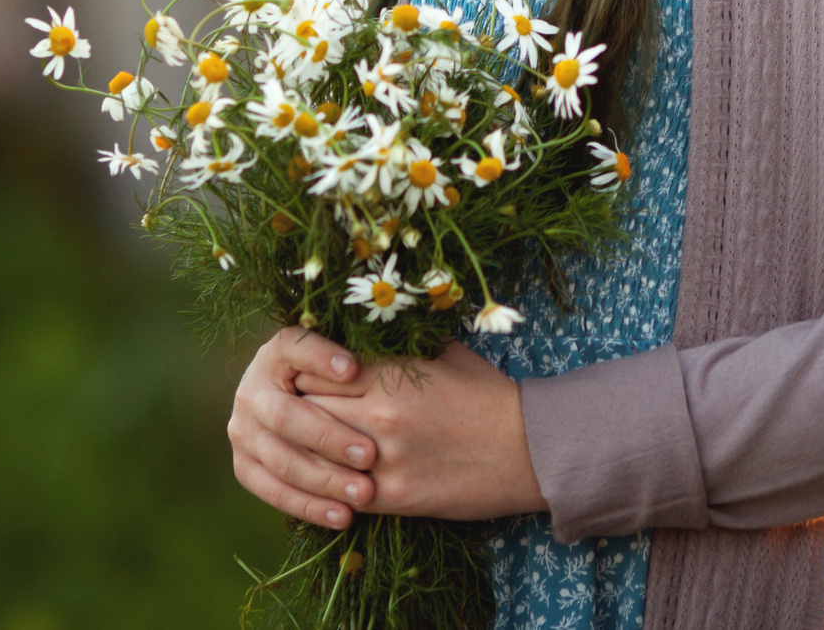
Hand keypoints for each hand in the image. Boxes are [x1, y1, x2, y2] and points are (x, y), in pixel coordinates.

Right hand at [229, 326, 379, 528]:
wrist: (306, 411)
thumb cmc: (346, 382)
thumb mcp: (349, 361)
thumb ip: (355, 359)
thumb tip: (360, 369)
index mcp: (276, 354)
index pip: (295, 349)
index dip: (321, 358)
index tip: (355, 369)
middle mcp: (251, 391)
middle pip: (285, 415)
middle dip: (328, 437)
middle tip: (370, 454)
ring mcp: (242, 432)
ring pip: (281, 460)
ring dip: (323, 480)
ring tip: (363, 493)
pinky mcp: (245, 467)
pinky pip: (276, 492)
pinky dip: (310, 506)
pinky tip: (343, 516)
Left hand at [293, 338, 546, 519]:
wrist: (529, 449)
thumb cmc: (488, 395)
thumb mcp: (445, 353)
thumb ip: (401, 343)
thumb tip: (370, 326)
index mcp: (389, 376)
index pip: (313, 371)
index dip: (302, 375)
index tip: (303, 379)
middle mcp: (379, 416)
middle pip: (305, 412)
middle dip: (296, 412)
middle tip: (294, 414)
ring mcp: (385, 460)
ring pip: (316, 456)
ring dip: (307, 452)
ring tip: (305, 447)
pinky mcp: (396, 498)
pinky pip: (342, 494)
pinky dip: (329, 487)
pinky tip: (329, 479)